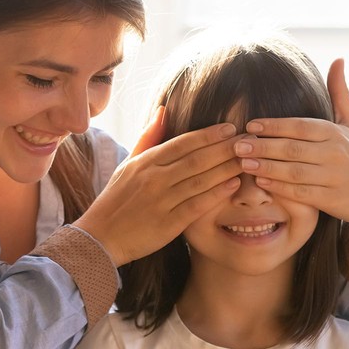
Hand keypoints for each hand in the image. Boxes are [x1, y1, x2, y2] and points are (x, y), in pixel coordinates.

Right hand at [75, 115, 241, 265]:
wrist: (100, 237)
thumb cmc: (116, 200)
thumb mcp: (128, 164)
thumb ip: (148, 138)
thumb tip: (163, 110)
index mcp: (145, 162)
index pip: (183, 142)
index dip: (209, 134)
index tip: (230, 128)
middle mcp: (154, 179)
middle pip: (197, 158)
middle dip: (225, 148)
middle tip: (248, 141)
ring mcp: (161, 201)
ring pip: (200, 180)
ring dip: (226, 168)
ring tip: (247, 159)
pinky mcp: (168, 224)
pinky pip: (197, 205)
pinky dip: (217, 194)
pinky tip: (234, 185)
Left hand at [232, 59, 348, 257]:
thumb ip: (339, 94)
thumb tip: (338, 59)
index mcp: (336, 132)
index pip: (300, 126)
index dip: (274, 125)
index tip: (250, 125)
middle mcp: (335, 153)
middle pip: (293, 148)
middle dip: (262, 146)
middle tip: (237, 144)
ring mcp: (334, 177)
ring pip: (294, 171)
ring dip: (266, 167)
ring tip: (242, 162)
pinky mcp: (331, 199)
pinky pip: (301, 193)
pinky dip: (280, 188)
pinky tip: (261, 182)